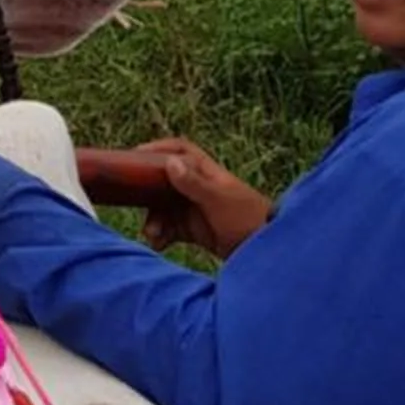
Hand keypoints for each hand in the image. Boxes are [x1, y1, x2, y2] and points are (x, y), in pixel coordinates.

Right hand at [138, 138, 269, 259]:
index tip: (134, 156)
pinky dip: (161, 235)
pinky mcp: (197, 231)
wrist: (271, 255)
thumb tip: (169, 162)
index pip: (180, 150)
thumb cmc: (248, 221)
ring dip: (153, 220)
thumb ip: (194, 184)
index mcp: (207, 173)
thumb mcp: (219, 201)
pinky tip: (158, 244)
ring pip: (164, 208)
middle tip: (133, 204)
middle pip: (163, 182)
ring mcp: (197, 210)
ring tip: (151, 235)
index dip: (157, 148)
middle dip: (146, 195)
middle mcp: (199, 188)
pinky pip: (170, 229)